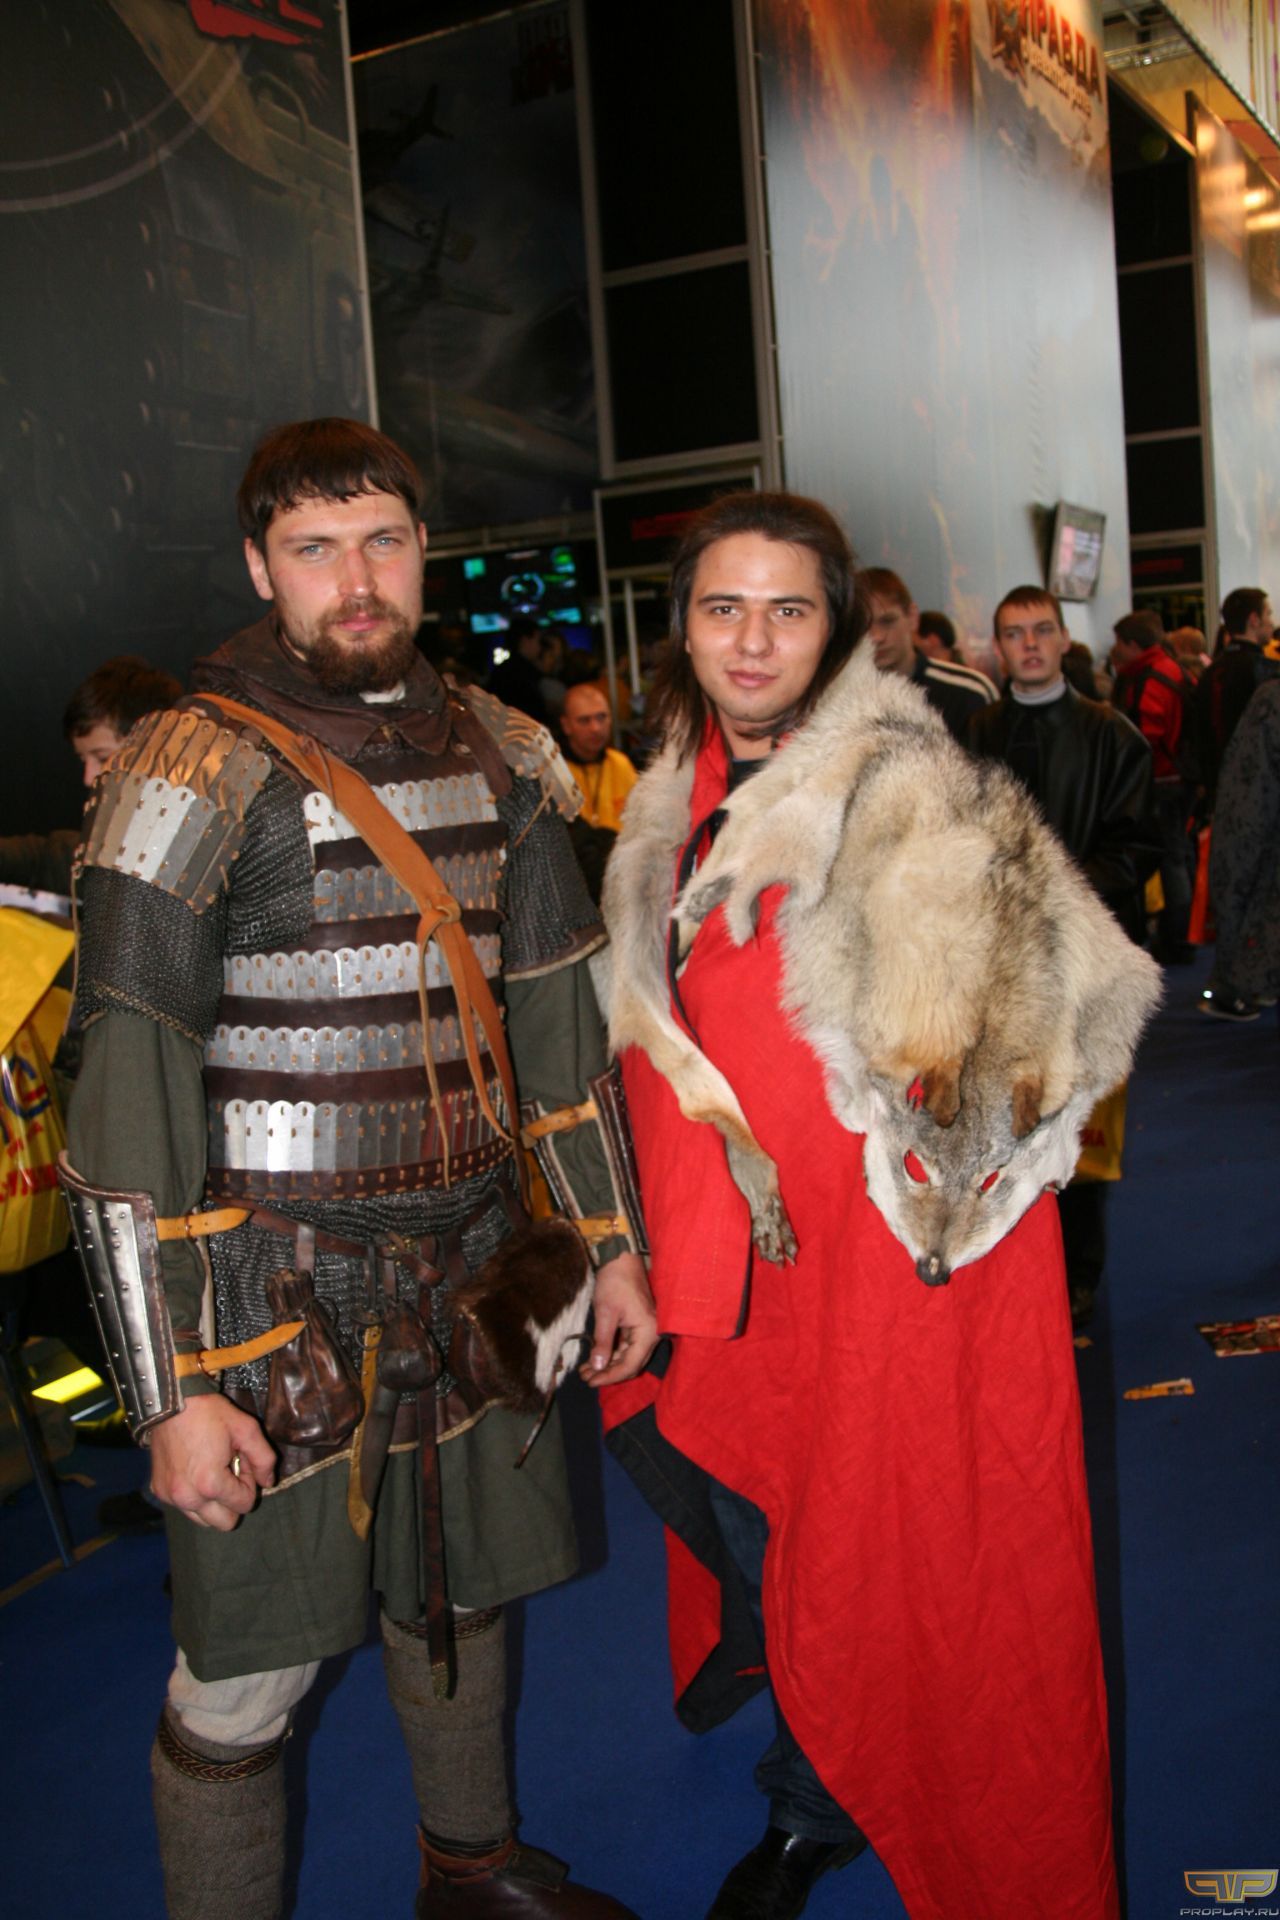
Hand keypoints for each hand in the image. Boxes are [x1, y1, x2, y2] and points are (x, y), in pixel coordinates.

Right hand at [149, 1393, 275, 1531]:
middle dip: (233, 1499)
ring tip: (212, 1472)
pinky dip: (195, 1496)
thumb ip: (264, 1459)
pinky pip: (185, 1508)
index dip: (249, 1483)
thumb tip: (268, 1483)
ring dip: (214, 1502)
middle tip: (229, 1471)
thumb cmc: (209, 1413)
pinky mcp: (159, 1491)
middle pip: (225, 1523)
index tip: (240, 1461)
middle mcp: (188, 1497)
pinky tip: (196, 1470)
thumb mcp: (246, 1429)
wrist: (171, 1402)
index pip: (244, 1504)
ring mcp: (171, 1497)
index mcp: (210, 1484)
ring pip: (204, 1520)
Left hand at [580, 1252, 657, 1387]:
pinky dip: (612, 1352)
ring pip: (628, 1356)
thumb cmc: (614, 1282)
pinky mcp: (638, 1325)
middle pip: (631, 1364)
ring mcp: (646, 1329)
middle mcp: (652, 1334)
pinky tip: (595, 1357)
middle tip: (586, 1377)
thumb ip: (603, 1342)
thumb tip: (597, 1367)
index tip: (590, 1381)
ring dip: (609, 1364)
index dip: (609, 1376)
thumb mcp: (605, 1313)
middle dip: (608, 1372)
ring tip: (586, 1369)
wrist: (621, 1257)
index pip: (630, 1365)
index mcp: (648, 1332)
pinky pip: (627, 1346)